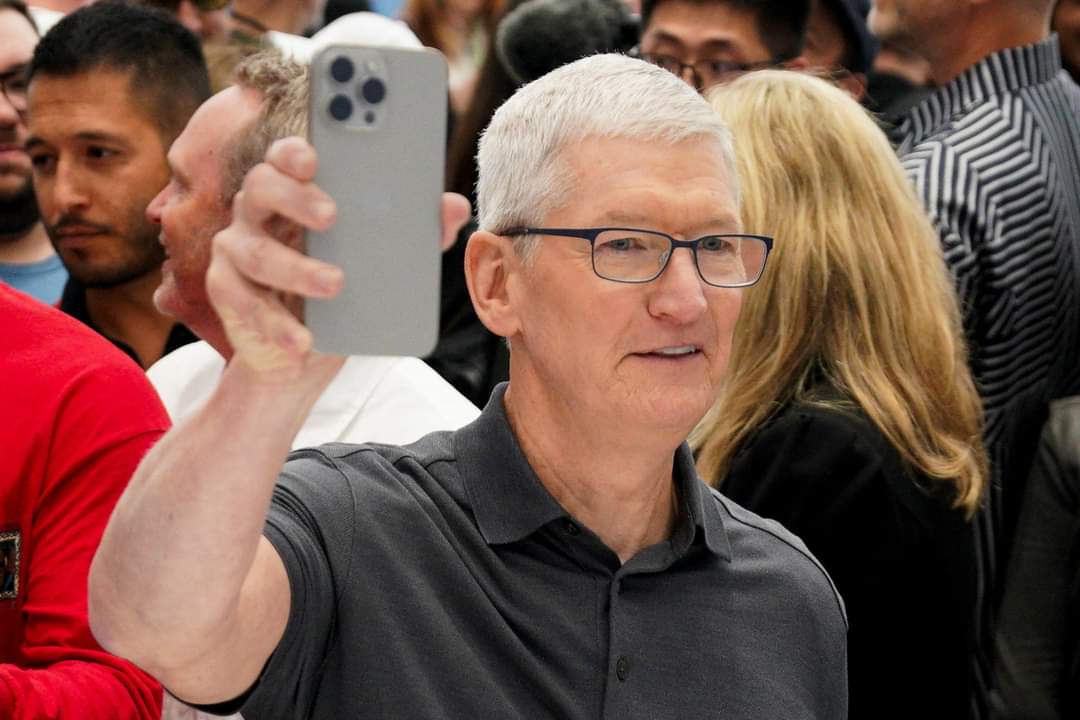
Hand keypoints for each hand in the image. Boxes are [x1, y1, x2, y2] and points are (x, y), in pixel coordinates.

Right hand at [206, 136, 470, 376]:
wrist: (305, 352)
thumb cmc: (344, 289)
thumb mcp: (383, 260)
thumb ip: (416, 231)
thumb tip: (454, 207)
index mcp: (293, 190)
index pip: (285, 155)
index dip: (295, 150)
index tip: (315, 154)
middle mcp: (257, 212)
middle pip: (261, 187)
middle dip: (296, 197)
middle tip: (333, 216)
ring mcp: (236, 250)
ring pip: (255, 250)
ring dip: (296, 268)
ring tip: (335, 284)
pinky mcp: (228, 293)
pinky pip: (244, 303)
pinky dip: (276, 323)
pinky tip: (303, 339)